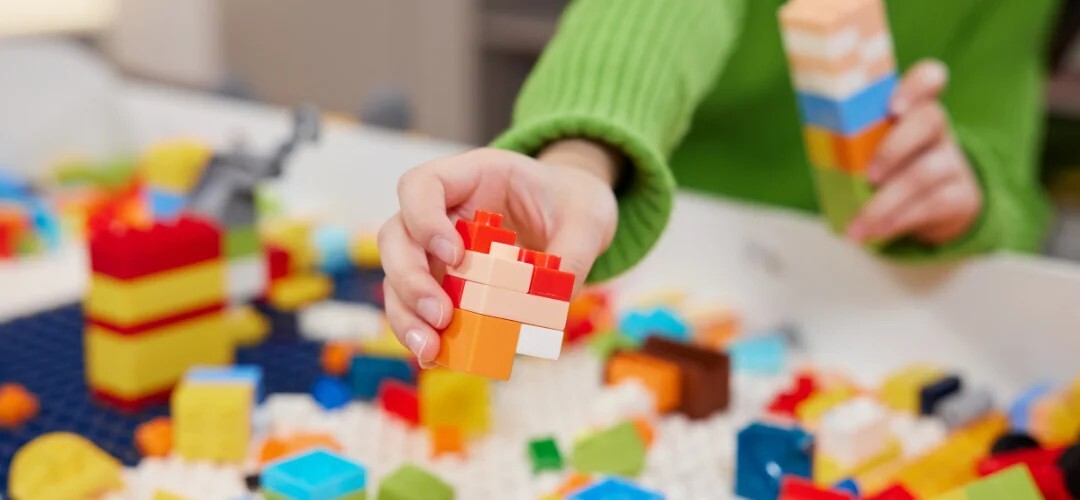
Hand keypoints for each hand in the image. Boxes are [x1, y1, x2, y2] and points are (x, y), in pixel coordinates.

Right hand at [378, 144, 618, 364]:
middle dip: (410, 279)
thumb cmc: (575, 204)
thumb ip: (572, 256)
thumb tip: (546, 307)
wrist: (576, 216)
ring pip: (397, 277)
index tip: (455, 255)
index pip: (422, 185)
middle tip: (442, 316)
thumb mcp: (588, 221)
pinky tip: (437, 357)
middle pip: (397, 236)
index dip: (424, 219)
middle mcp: (444, 210)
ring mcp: (438, 248)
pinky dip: (423, 331)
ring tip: (431, 349)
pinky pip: (419, 306)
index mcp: (473, 176)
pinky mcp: (446, 281)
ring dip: (407, 315)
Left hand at [847, 60, 982, 244]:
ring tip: (857, 225)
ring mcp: (952, 161)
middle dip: (896, 147)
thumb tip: (820, 150)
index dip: (917, 85)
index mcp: (913, 109)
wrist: (938, 207)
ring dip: (885, 203)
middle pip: (931, 119)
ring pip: (924, 173)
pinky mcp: (960, 195)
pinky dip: (897, 220)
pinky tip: (874, 232)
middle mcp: (937, 130)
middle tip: (869, 176)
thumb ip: (854, 142)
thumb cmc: (890, 169)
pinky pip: (931, 205)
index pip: (929, 79)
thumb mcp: (874, 150)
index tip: (894, 107)